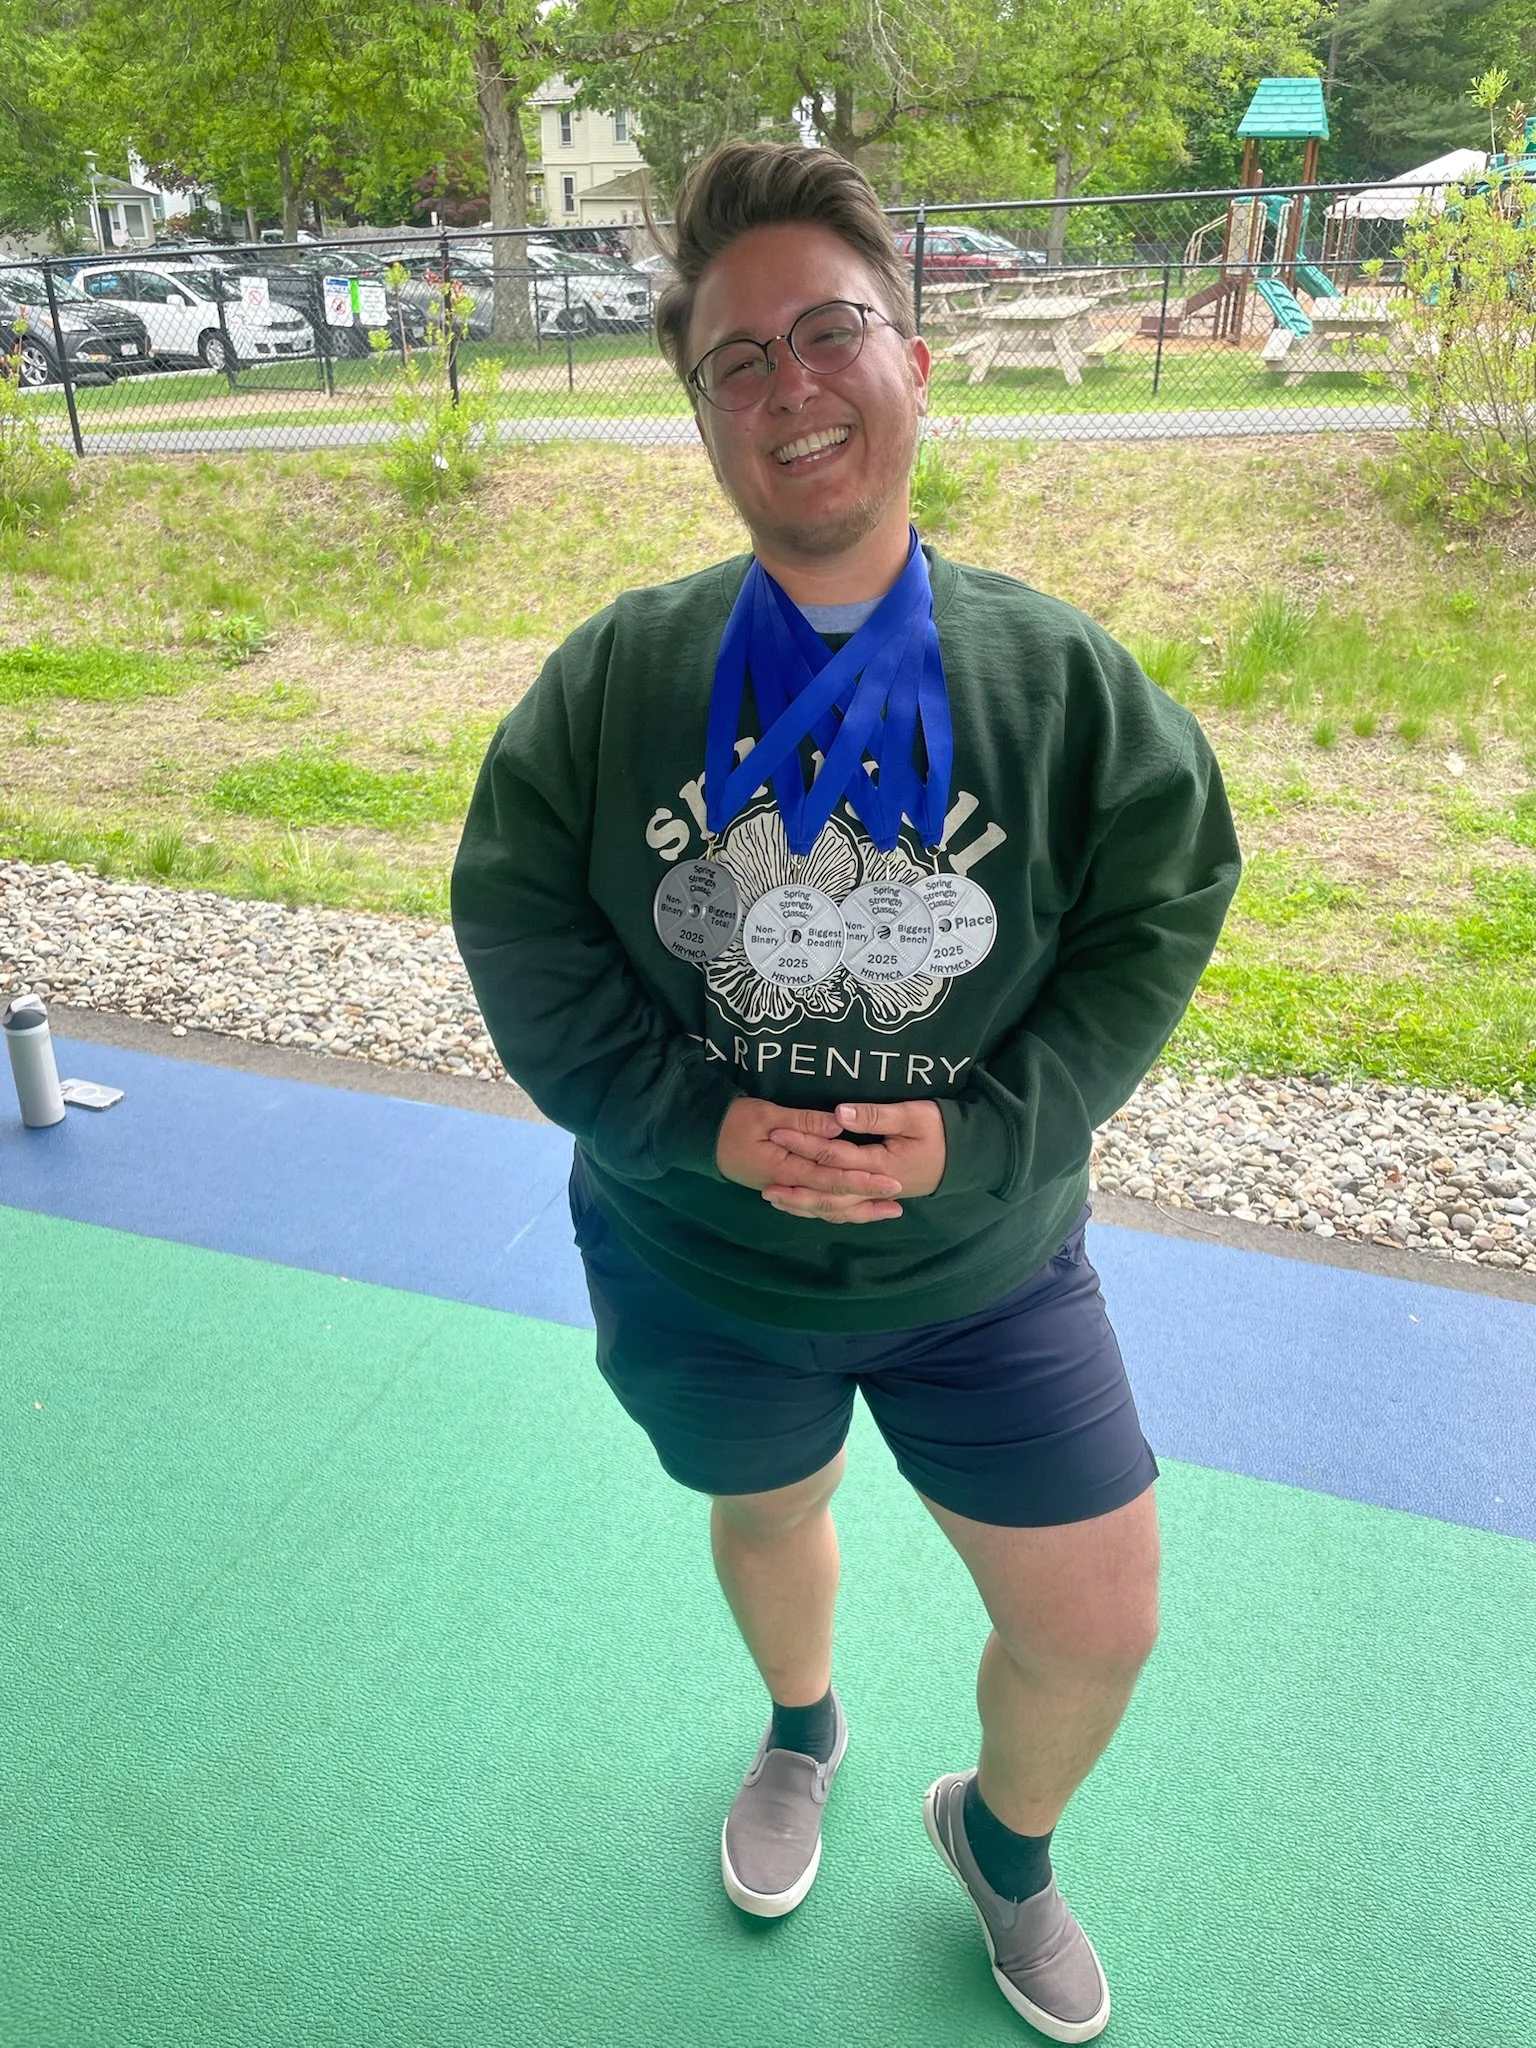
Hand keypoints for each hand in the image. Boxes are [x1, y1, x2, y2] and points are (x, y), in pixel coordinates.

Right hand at [716, 1096, 904, 1224]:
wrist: (703, 1138)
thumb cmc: (734, 1122)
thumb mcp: (766, 1114)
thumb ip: (803, 1122)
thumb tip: (839, 1127)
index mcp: (786, 1169)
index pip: (832, 1179)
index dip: (863, 1182)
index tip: (891, 1182)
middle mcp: (789, 1187)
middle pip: (834, 1201)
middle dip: (867, 1202)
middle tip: (898, 1202)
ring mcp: (786, 1191)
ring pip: (826, 1209)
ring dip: (857, 1212)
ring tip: (885, 1212)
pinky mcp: (784, 1189)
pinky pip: (814, 1207)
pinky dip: (837, 1211)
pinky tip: (855, 1210)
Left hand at [766, 1098, 947, 1213]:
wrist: (968, 1157)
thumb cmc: (942, 1131)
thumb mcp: (914, 1115)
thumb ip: (875, 1117)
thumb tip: (838, 1115)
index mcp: (879, 1166)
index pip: (833, 1155)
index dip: (803, 1144)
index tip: (777, 1132)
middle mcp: (874, 1187)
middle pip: (827, 1190)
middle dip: (795, 1186)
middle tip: (763, 1182)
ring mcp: (876, 1196)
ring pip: (834, 1207)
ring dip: (804, 1204)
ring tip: (774, 1200)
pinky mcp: (877, 1196)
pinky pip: (846, 1210)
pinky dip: (823, 1210)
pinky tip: (805, 1207)